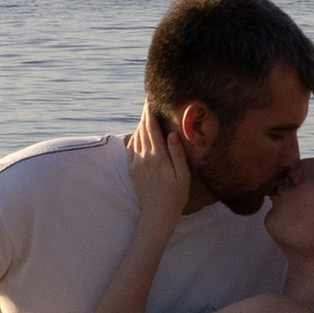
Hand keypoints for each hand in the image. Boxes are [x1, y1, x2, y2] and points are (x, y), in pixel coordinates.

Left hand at [125, 108, 190, 226]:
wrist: (157, 213)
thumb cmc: (175, 195)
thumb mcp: (183, 175)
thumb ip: (177, 153)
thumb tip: (172, 134)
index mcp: (158, 156)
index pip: (152, 128)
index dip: (150, 112)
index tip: (150, 99)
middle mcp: (144, 157)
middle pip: (143, 130)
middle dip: (145, 115)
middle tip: (148, 103)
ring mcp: (136, 163)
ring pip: (136, 137)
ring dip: (140, 125)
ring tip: (146, 117)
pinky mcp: (132, 170)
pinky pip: (130, 149)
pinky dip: (133, 137)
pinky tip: (137, 134)